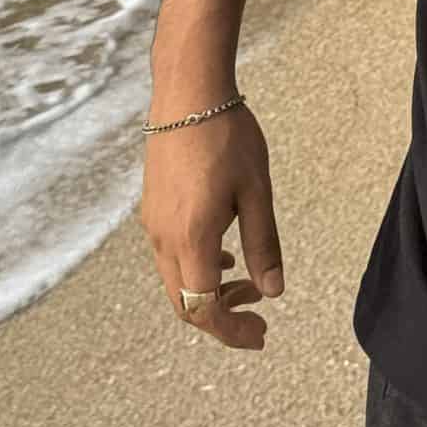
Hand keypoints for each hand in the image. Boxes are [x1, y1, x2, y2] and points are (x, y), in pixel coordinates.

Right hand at [140, 100, 287, 351]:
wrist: (188, 92)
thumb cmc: (227, 136)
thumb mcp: (257, 191)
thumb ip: (263, 245)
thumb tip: (274, 291)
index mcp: (191, 238)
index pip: (205, 308)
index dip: (231, 331)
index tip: (261, 334)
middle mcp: (164, 238)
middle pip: (185, 302)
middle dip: (221, 317)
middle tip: (258, 315)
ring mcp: (153, 223)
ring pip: (176, 281)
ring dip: (209, 292)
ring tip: (247, 282)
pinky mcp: (152, 207)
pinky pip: (170, 256)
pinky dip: (197, 268)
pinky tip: (225, 253)